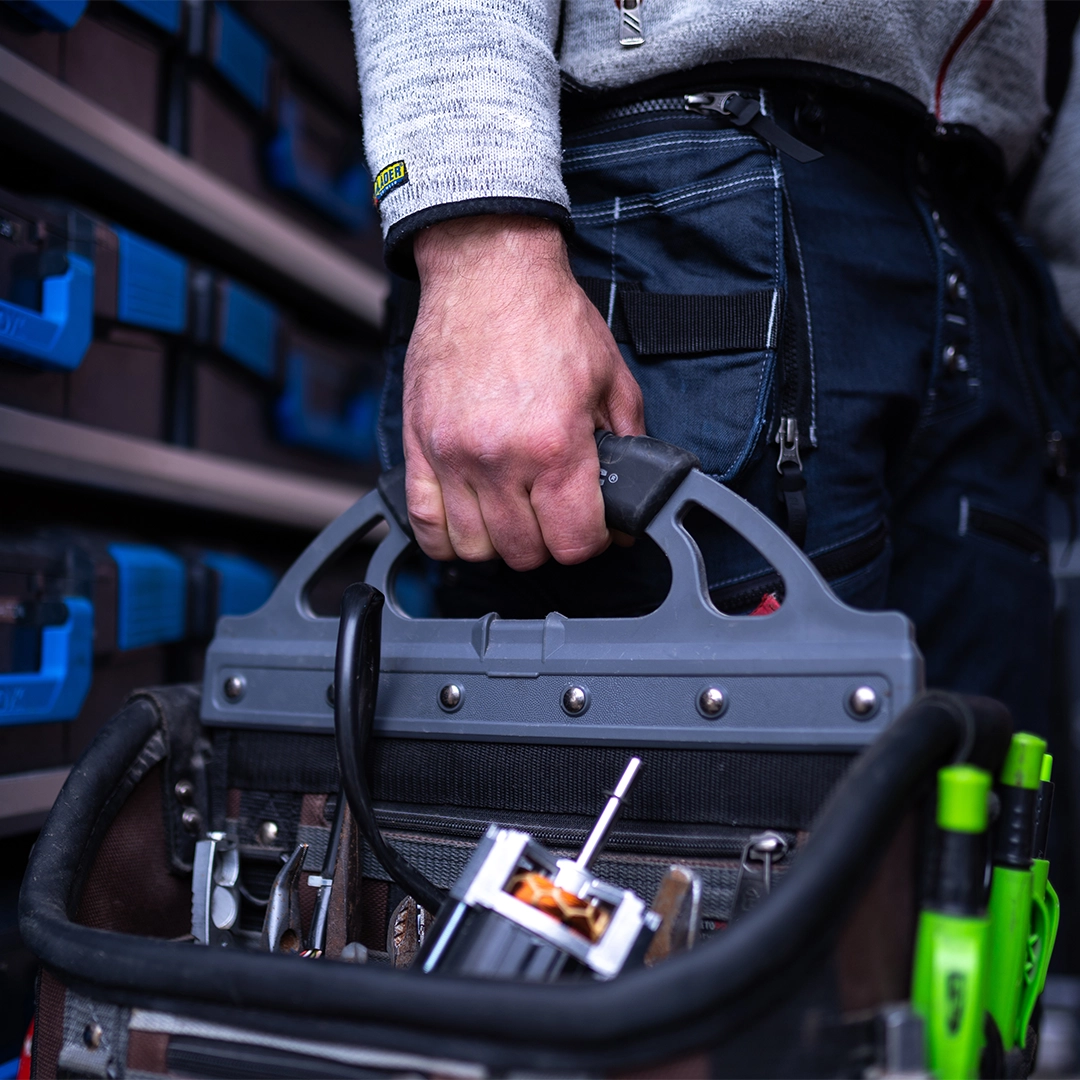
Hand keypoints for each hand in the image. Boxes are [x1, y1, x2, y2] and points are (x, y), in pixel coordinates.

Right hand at [404, 215, 644, 569]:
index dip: (591, 542)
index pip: (572, 542)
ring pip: (473, 548)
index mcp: (555, 445)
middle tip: (554, 515)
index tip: (591, 528)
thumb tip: (628, 499)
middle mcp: (500, 458)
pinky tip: (466, 522)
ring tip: (512, 516)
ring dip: (498, 543)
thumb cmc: (548, 317)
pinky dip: (445, 538)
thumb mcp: (611, 379)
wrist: (489, 270)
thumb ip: (627, 445)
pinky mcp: (419, 446)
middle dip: (547, 543)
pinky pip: (424, 523)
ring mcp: (452, 456)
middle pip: (523, 552)